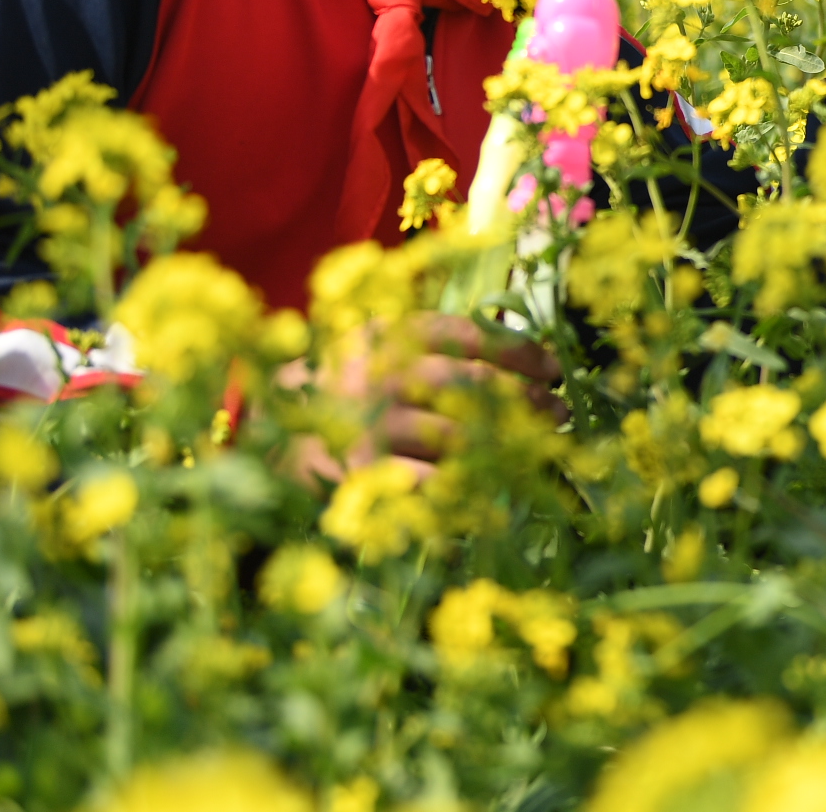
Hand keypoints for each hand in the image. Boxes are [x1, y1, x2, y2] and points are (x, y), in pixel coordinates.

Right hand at [280, 312, 560, 484]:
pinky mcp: (361, 472)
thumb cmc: (346, 385)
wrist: (267, 429)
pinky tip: (494, 490)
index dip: (520, 351)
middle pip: (468, 383)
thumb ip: (439, 345)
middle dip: (522, 398)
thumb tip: (526, 358)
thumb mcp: (384, 345)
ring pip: (454, 432)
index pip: (470, 336)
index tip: (555, 367)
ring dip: (503, 441)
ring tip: (536, 446)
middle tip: (558, 409)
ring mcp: (370, 425)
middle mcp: (381, 374)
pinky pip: (424, 481)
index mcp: (390, 336)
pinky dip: (463, 487)